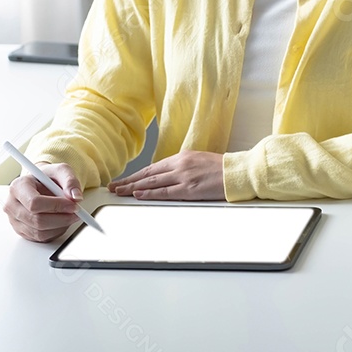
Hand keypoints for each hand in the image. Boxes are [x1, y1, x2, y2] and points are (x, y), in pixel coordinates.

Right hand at [4, 162, 82, 241]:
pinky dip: (55, 231)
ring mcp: (15, 220)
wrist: (40, 184)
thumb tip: (76, 196)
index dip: (56, 206)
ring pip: (40, 232)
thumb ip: (70, 181)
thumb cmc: (47, 177)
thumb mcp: (61, 171)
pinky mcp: (22, 231)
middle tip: (76, 212)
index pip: (34, 203)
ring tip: (69, 215)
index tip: (72, 205)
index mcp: (18, 187)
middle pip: (37, 220)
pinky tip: (61, 221)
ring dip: (60, 226)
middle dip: (61, 218)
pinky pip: (40, 238)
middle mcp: (12, 205)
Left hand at [108, 151, 225, 200]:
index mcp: (182, 157)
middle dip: (129, 181)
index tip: (125, 179)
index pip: (153, 167)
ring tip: (119, 191)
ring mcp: (183, 176)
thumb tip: (168, 176)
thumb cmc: (221, 169)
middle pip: (148, 174)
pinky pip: (165, 192)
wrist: (237, 171)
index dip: (137, 175)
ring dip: (133, 187)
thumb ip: (182, 167)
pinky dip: (149, 193)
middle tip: (114, 186)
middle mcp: (180, 164)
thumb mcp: (198, 161)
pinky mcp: (189, 189)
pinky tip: (138, 194)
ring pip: (152, 183)